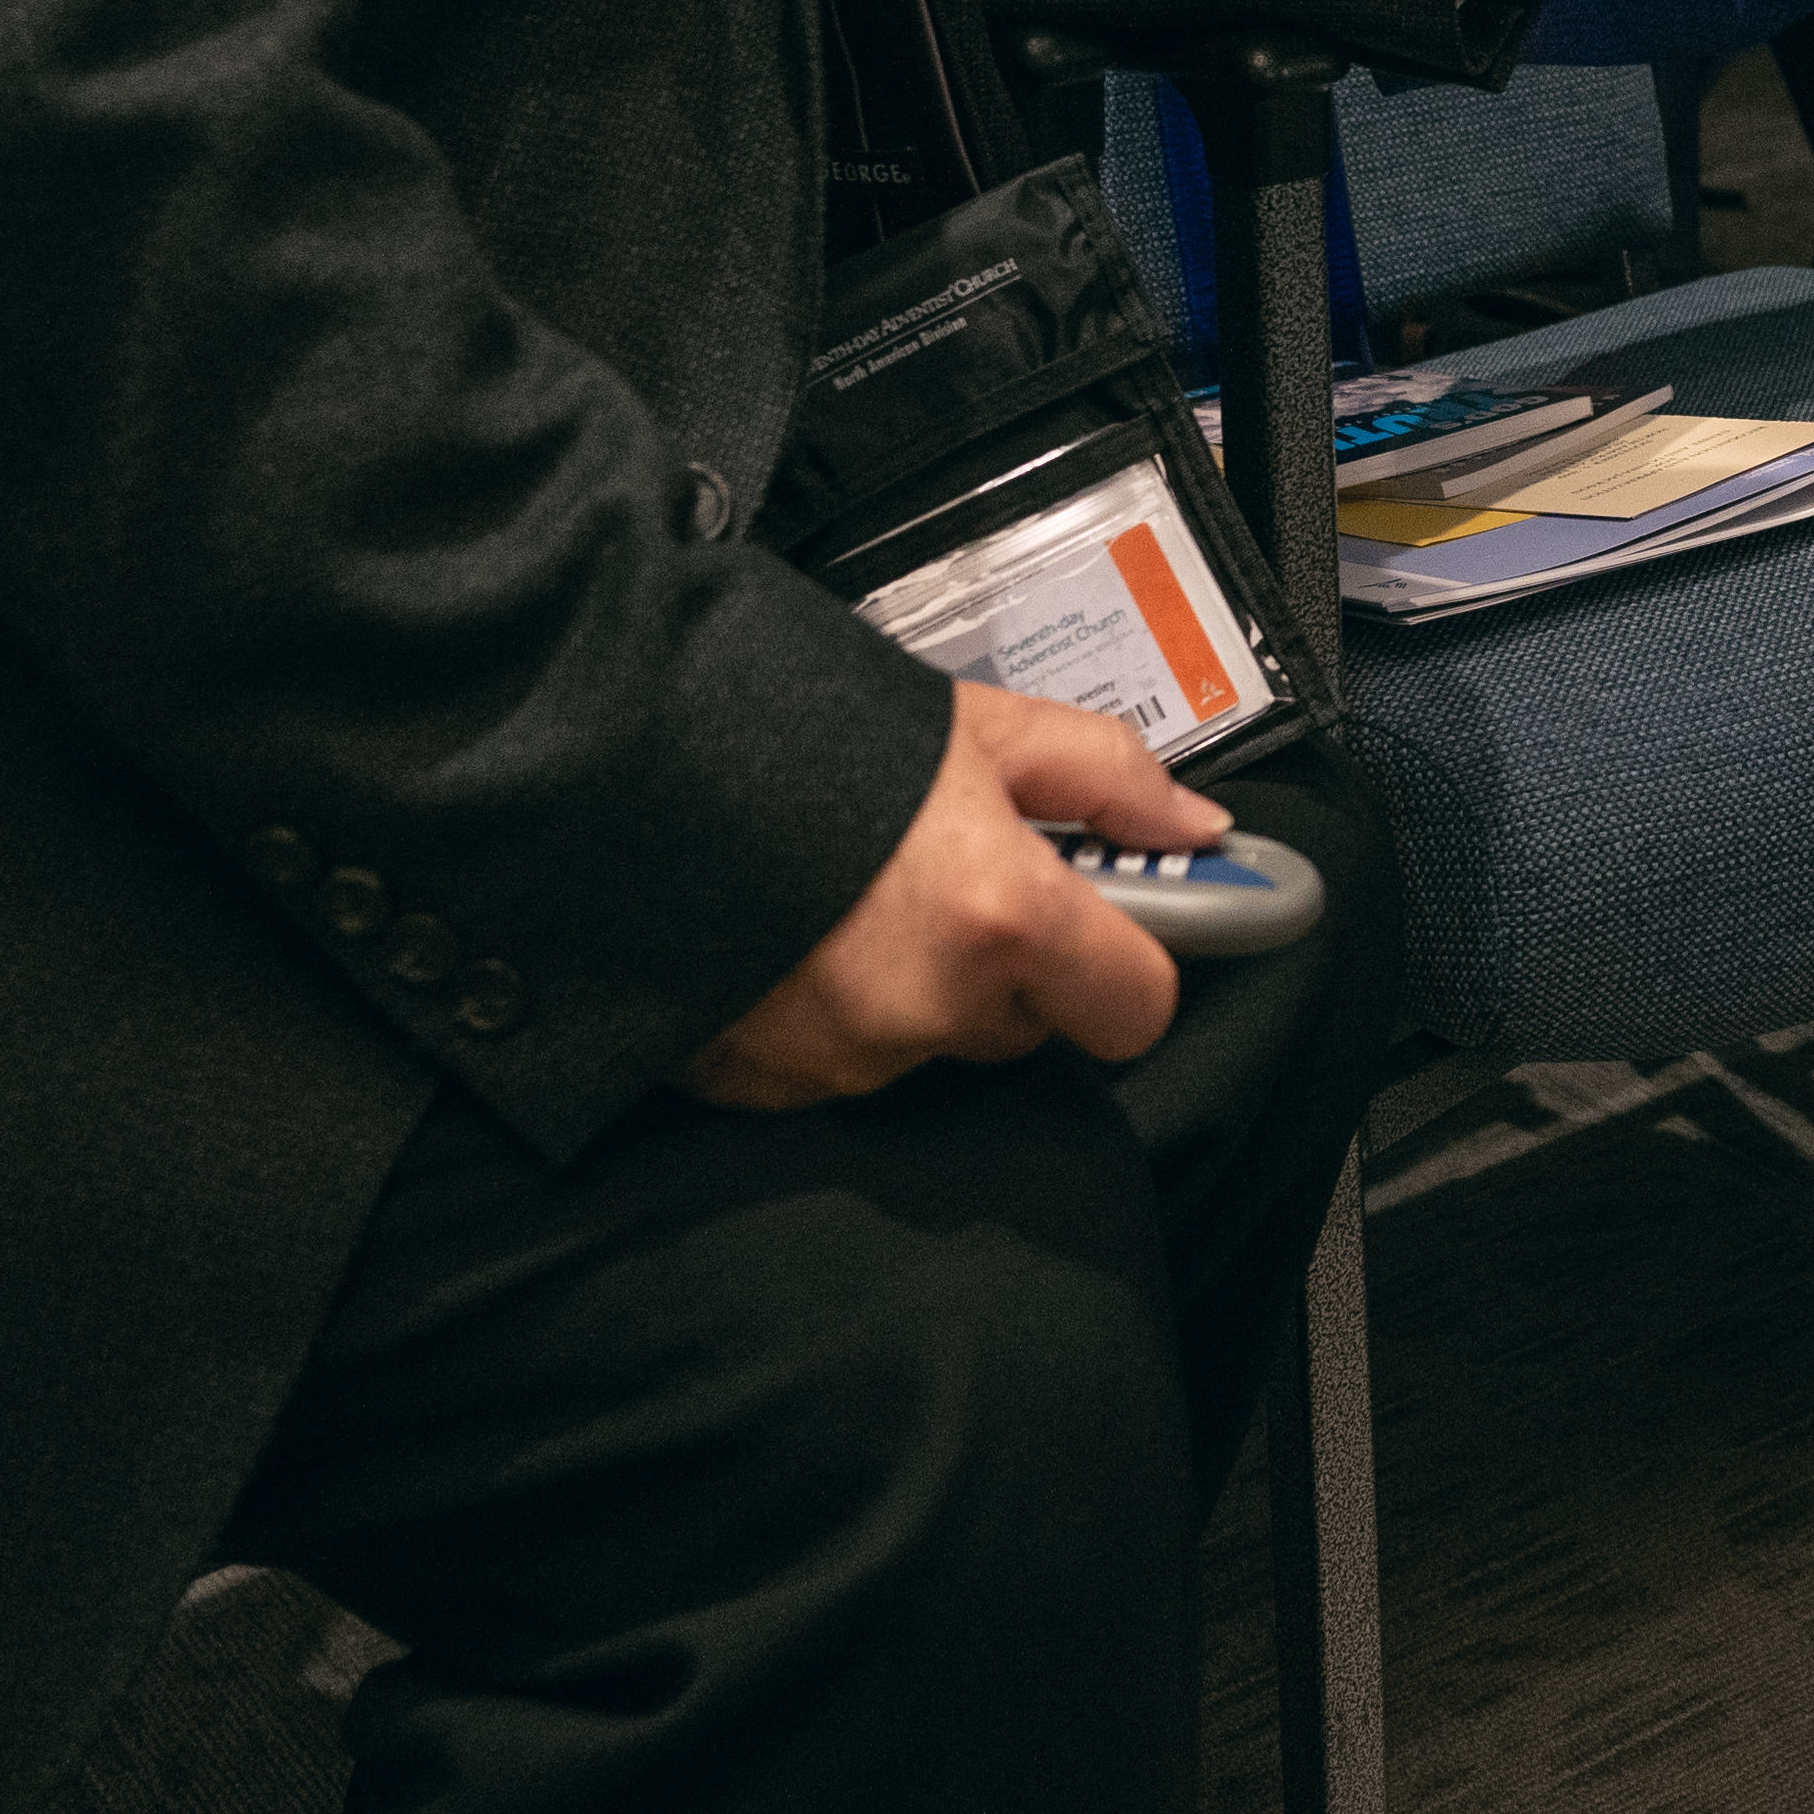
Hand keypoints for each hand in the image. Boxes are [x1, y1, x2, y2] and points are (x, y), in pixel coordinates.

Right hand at [679, 682, 1220, 1107]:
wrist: (621, 757)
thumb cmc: (800, 729)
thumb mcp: (975, 726)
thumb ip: (1103, 777)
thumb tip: (1192, 830)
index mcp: (1000, 917)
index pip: (1137, 1009)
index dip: (1130, 962)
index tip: (1107, 924)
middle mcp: (929, 1007)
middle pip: (1026, 1022)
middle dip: (1004, 961)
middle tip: (942, 876)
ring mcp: (841, 1061)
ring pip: (929, 1040)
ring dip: (910, 984)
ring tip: (847, 892)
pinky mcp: (763, 1087)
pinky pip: (836, 1063)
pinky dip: (825, 1010)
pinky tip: (791, 934)